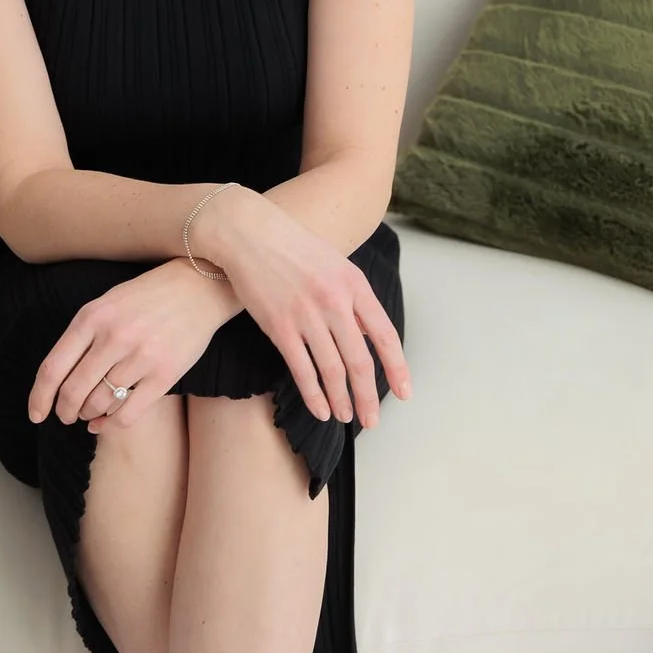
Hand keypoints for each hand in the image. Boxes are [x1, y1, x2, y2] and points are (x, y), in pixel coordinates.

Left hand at [27, 259, 236, 436]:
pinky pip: (128, 413)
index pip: (53, 368)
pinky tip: (105, 422)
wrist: (197, 286)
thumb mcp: (107, 303)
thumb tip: (59, 381)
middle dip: (65, 412)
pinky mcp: (165, 374)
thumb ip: (83, 336)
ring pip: (100, 404)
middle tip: (66, 416)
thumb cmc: (147, 297)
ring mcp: (140, 356)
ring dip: (89, 414)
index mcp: (92, 317)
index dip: (39, 398)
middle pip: (73, 392)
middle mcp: (113, 336)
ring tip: (90, 412)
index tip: (35, 415)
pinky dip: (111, 424)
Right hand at [196, 189, 410, 428]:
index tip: (404, 393)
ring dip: (341, 400)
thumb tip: (367, 336)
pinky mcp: (279, 326)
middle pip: (359, 361)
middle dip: (369, 396)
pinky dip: (313, 395)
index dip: (397, 368)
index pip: (384, 335)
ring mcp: (306, 315)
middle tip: (372, 420)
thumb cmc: (293, 246)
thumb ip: (353, 298)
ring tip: (346, 417)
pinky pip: (302, 370)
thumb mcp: (334, 263)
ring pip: (332, 370)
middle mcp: (334, 301)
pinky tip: (320, 409)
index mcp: (354, 283)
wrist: (248, 233)